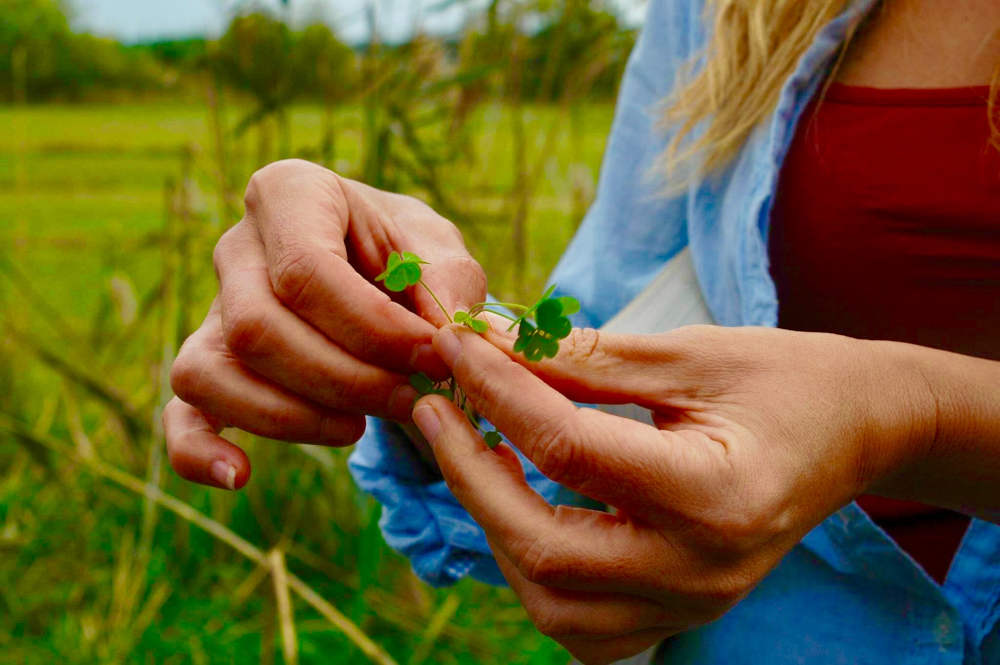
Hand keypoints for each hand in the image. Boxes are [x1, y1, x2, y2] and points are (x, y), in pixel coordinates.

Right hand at [164, 159, 485, 489]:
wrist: (380, 268)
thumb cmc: (409, 255)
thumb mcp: (442, 253)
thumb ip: (449, 289)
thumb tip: (446, 344)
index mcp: (291, 194)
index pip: (307, 272)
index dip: (373, 330)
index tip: (432, 359)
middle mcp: (237, 246)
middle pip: (258, 328)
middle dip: (344, 381)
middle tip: (411, 399)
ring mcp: (213, 308)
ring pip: (213, 373)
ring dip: (294, 418)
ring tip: (361, 426)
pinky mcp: (209, 364)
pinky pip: (179, 413)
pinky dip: (199, 451)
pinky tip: (240, 476)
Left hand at [410, 324, 934, 663]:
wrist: (854, 431)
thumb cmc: (783, 380)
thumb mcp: (687, 354)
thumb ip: (583, 359)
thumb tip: (488, 343)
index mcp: (715, 494)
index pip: (569, 449)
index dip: (499, 390)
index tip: (457, 343)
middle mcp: (701, 571)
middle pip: (545, 549)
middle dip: (471, 473)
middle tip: (437, 407)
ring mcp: (691, 606)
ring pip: (552, 604)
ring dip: (494, 527)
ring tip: (476, 453)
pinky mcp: (679, 613)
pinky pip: (580, 623)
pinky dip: (533, 569)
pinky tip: (521, 507)